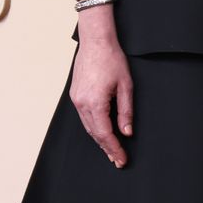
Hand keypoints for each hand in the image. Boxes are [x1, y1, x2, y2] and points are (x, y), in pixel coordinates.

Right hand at [71, 31, 133, 166]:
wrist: (96, 41)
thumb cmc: (112, 59)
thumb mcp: (126, 86)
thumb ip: (126, 112)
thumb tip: (127, 132)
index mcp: (95, 102)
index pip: (105, 134)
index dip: (114, 149)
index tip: (121, 159)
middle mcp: (82, 103)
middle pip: (94, 133)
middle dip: (106, 148)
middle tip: (117, 160)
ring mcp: (76, 99)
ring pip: (88, 127)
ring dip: (99, 139)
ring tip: (110, 150)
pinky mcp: (75, 95)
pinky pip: (84, 117)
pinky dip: (93, 127)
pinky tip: (101, 132)